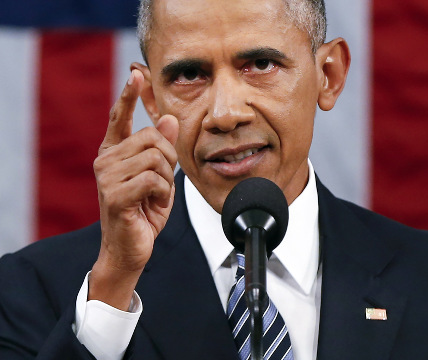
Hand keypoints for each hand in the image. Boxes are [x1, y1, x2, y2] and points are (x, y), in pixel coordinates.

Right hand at [89, 69, 178, 309]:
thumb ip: (160, 149)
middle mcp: (106, 160)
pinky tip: (154, 205)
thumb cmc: (144, 212)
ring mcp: (107, 177)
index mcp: (114, 154)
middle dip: (168, 159)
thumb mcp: (158, 177)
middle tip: (163, 182)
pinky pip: (154, 179)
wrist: (131, 248)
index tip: (136, 74)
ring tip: (157, 196)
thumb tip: (168, 119)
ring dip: (166, 179)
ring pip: (155, 157)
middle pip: (151, 137)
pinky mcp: (115, 195)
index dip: (128, 96)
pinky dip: (164, 194)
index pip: (119, 118)